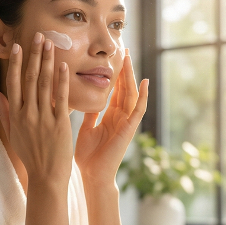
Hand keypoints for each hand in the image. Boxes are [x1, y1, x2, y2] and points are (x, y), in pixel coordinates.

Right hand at [0, 33, 71, 186]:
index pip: (13, 83)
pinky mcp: (59, 123)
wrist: (46, 177)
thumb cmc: (32, 157)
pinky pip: (60, 98)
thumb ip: (7, 112)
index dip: (15, 62)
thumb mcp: (14, 134)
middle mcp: (28, 113)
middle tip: (38, 35)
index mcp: (16, 115)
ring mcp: (43, 118)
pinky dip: (61, 81)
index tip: (18, 45)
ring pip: (43, 84)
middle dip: (33, 55)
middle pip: (28, 78)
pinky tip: (63, 65)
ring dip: (46, 61)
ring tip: (50, 43)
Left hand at [74, 48, 148, 186]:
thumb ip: (88, 114)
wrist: (93, 175)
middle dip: (124, 69)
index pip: (114, 90)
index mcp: (110, 116)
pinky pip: (139, 109)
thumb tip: (81, 99)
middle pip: (124, 88)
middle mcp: (120, 117)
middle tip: (125, 49)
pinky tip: (144, 82)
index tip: (112, 57)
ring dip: (131, 76)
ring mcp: (127, 122)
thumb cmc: (88, 156)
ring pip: (131, 94)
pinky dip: (143, 96)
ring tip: (130, 58)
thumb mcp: (85, 128)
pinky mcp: (130, 129)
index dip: (114, 74)